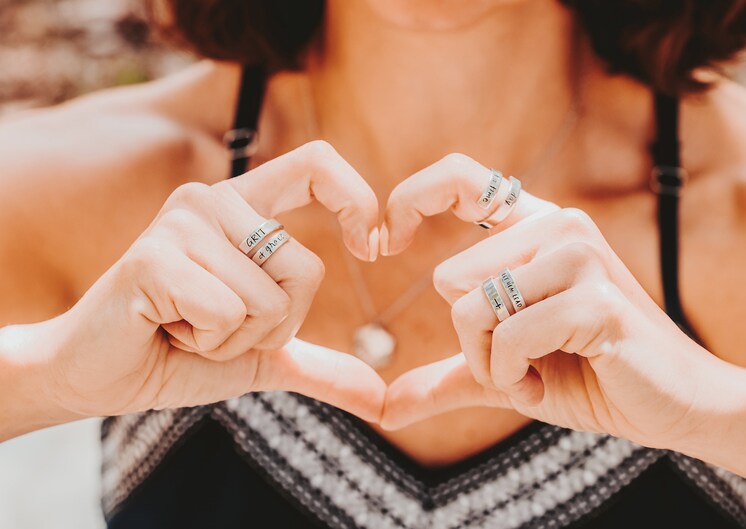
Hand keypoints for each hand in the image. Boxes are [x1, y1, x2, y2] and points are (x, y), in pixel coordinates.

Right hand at [40, 141, 384, 421]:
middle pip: (307, 270)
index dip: (357, 199)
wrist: (98, 376)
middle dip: (273, 326)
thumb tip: (381, 400)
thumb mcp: (261, 356)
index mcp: (242, 208)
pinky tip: (166, 329)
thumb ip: (320, 366)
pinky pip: (228, 315)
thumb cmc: (177, 353)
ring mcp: (181, 224)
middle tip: (214, 324)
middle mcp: (213, 200)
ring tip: (185, 325)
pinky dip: (207, 343)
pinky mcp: (154, 258)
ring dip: (235, 339)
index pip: (316, 165)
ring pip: (269, 300)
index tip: (373, 245)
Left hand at [380, 153, 720, 448]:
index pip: (461, 177)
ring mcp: (580, 256)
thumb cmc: (588, 377)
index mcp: (536, 227)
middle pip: (449, 280)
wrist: (672, 406)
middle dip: (473, 342)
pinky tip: (549, 387)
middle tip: (520, 362)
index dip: (411, 198)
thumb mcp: (505, 371)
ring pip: (472, 310)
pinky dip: (514, 380)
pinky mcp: (596, 298)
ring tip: (537, 374)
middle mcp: (558, 226)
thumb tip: (382, 408)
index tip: (383, 243)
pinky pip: (508, 339)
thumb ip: (447, 377)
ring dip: (492, 365)